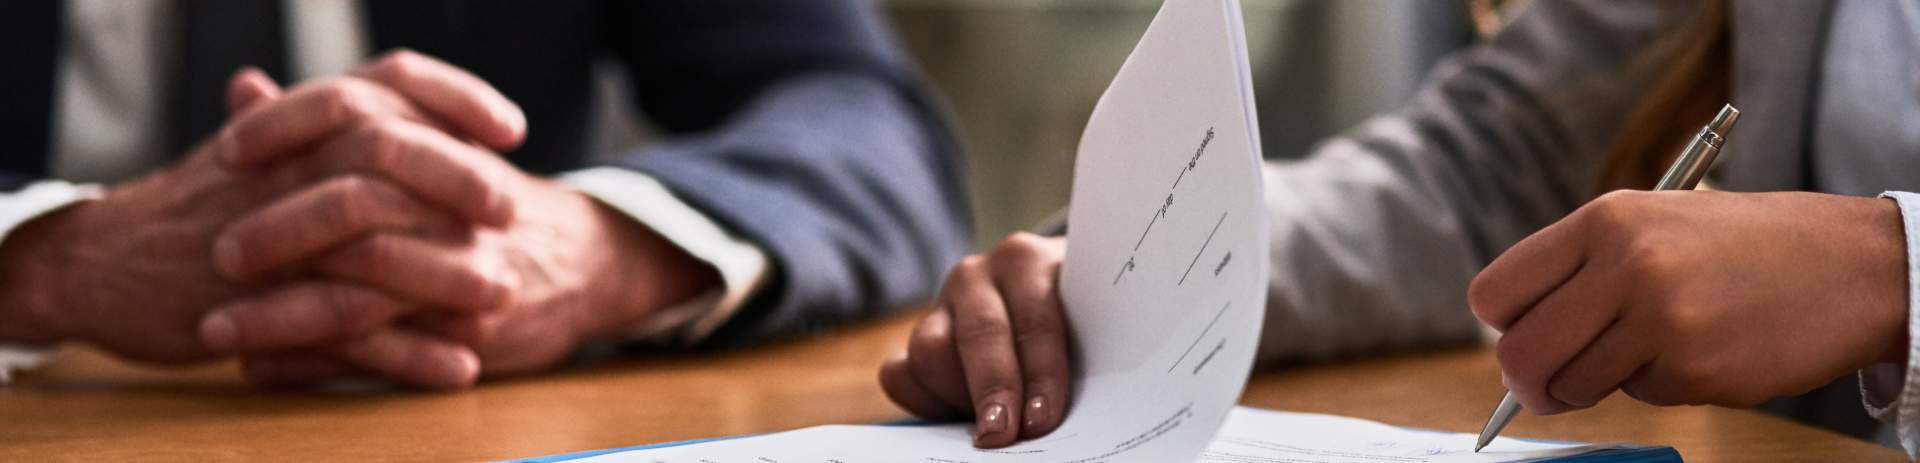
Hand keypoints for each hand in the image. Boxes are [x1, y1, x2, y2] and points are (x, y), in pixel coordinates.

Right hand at [0, 54, 523, 363]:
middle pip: (387, 155)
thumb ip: (326, 122)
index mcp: (297, 128)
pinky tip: (458, 368)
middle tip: (512, 209)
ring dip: (447, 274)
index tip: (510, 128)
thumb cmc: (197, 203)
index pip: (386, 84)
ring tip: (504, 294)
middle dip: (459, 180)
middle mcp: (286, 172)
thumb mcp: (262, 149)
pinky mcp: (261, 309)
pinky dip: (408, 354)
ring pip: (372, 248)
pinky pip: (348, 333)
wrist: (105, 262)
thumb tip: (393, 91)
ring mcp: (273, 240)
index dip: (455, 99)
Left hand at [204, 52, 719, 387]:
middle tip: (221, 253)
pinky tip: (262, 366)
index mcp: (439, 143)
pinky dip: (312, 363)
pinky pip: (380, 355)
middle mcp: (456, 205)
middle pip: (355, 205)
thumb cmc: (479, 204)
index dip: (284, 130)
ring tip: (217, 328)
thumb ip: (332, 121)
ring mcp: (465, 272)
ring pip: (361, 292)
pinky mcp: (471, 335)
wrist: (587, 260)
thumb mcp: (422, 146)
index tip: (225, 153)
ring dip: (280, 313)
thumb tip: (242, 89)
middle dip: (278, 232)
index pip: (355, 112)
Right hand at [878, 233, 1069, 447]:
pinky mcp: (918, 336)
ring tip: (994, 425)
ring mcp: (942, 304)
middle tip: (1004, 434)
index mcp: (1029, 261)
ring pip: (930, 351)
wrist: (1057, 294)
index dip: (1041, 370)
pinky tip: (958, 417)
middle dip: (994, 389)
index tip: (1043, 418)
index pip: (1034, 317)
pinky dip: (925, 402)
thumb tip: (1067, 412)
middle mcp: (978, 275)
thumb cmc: (1082, 318)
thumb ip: (1088, 357)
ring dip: (960, 395)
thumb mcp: (1094, 325)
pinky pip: (900, 373)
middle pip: (979, 335)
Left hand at [1468, 190, 1908, 414]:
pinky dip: (1660, 386)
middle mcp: (1625, 264)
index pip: (1496, 292)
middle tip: (1547, 388)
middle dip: (1527, 382)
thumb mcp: (1652, 223)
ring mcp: (1660, 319)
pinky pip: (1640, 397)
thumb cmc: (1741, 247)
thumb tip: (1516, 336)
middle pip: (1519, 353)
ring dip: (1597, 384)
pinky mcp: (1694, 369)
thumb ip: (1581, 270)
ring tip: (1650, 349)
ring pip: (1573, 385)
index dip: (1504, 325)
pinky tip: (1703, 349)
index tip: (1524, 335)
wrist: (1851, 265)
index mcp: (1603, 220)